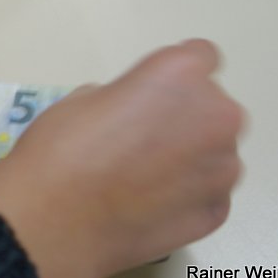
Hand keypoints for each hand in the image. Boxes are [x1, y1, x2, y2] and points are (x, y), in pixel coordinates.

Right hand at [0, 40, 243, 277]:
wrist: (55, 221)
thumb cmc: (60, 148)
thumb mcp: (85, 99)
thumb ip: (127, 97)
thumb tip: (134, 115)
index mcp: (180, 74)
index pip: (202, 56)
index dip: (175, 75)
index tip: (155, 92)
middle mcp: (215, 115)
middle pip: (214, 107)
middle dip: (187, 117)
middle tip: (142, 138)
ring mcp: (222, 168)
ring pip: (215, 152)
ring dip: (190, 158)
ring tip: (143, 178)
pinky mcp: (217, 211)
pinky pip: (210, 193)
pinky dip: (187, 195)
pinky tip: (148, 205)